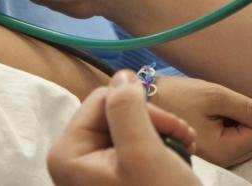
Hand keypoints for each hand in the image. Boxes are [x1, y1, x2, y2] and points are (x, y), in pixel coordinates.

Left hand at [48, 71, 201, 185]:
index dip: (140, 108)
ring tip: (184, 148)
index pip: (102, 99)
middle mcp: (74, 161)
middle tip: (183, 138)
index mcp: (67, 155)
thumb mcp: (144, 152)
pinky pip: (135, 143)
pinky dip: (161, 145)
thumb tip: (122, 75)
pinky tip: (177, 157)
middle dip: (154, 121)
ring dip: (163, 132)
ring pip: (130, 125)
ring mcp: (94, 171)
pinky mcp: (114, 177)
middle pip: (115, 112)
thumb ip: (128, 108)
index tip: (169, 129)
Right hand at [153, 76, 251, 167]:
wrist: (145, 103)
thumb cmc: (177, 96)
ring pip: (245, 144)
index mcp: (223, 151)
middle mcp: (220, 163)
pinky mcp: (209, 157)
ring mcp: (214, 163)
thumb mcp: (215, 96)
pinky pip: (232, 145)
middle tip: (215, 110)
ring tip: (209, 115)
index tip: (224, 106)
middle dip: (243, 123)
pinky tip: (207, 121)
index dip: (248, 115)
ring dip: (235, 127)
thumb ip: (249, 109)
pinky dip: (226, 131)